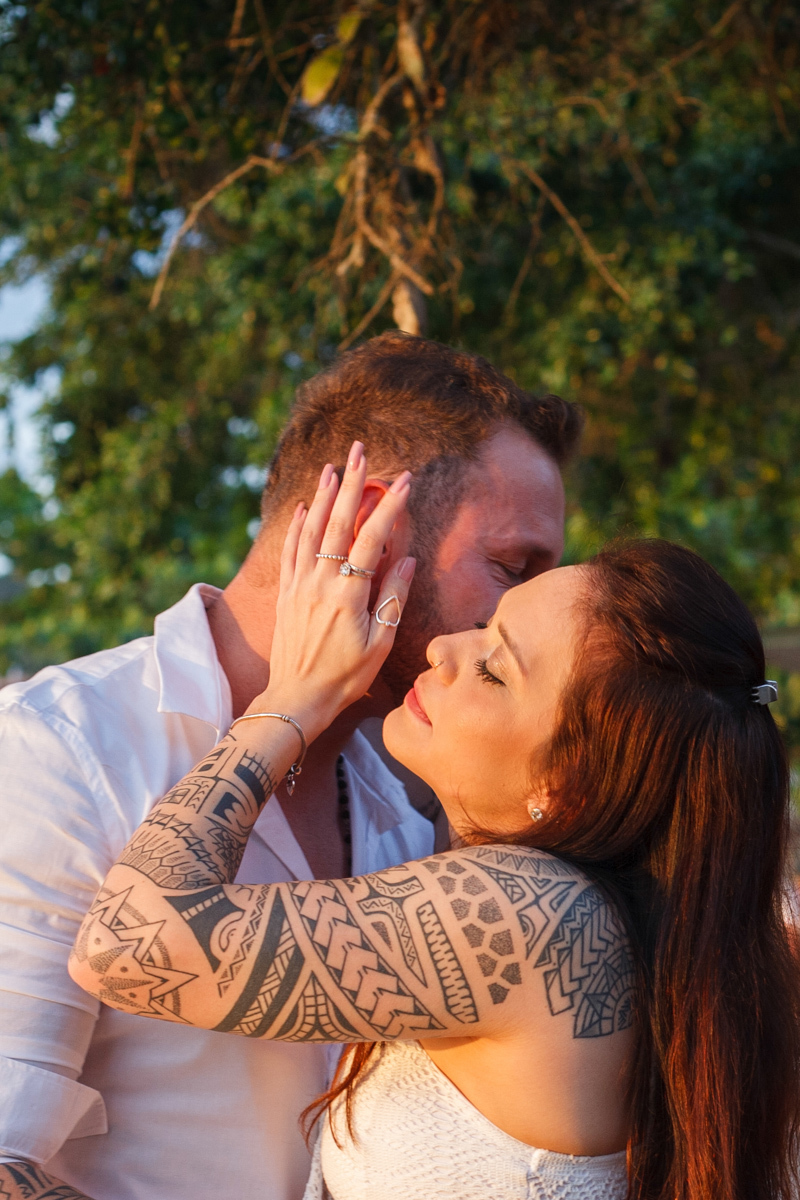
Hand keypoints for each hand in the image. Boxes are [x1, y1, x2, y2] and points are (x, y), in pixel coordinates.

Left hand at [254, 441, 415, 741]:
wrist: (297, 699)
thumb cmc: (345, 677)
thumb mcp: (380, 643)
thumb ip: (393, 598)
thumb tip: (406, 559)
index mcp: (348, 594)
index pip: (372, 539)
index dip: (389, 507)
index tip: (404, 481)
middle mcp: (320, 582)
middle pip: (337, 522)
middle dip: (350, 483)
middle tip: (359, 451)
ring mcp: (300, 586)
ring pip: (310, 530)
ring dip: (321, 496)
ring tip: (331, 467)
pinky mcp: (287, 594)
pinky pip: (290, 551)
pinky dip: (297, 526)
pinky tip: (302, 508)